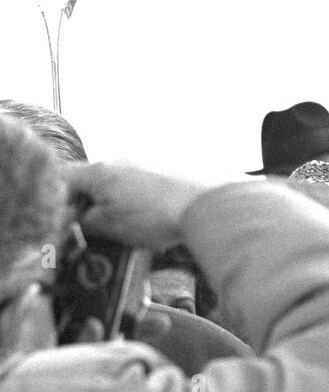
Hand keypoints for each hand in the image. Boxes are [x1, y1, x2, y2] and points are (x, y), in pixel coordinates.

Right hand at [64, 162, 211, 250]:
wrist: (208, 205)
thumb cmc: (157, 216)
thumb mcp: (110, 226)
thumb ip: (85, 222)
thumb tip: (76, 221)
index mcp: (98, 171)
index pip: (62, 178)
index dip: (57, 201)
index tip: (64, 221)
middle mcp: (119, 161)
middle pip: (90, 181)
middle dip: (88, 205)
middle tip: (94, 230)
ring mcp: (144, 164)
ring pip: (116, 185)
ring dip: (114, 204)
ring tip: (126, 227)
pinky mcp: (165, 173)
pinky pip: (141, 187)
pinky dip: (138, 202)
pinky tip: (150, 219)